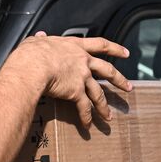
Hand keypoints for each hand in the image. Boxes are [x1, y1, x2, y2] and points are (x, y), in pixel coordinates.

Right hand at [9, 34, 132, 126]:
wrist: (32, 66)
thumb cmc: (31, 53)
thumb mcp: (36, 41)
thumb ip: (41, 39)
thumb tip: (40, 36)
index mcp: (75, 47)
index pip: (100, 44)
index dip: (115, 48)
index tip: (126, 53)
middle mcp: (83, 61)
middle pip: (107, 70)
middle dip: (119, 80)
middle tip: (128, 87)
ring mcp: (82, 77)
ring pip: (99, 93)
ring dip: (104, 106)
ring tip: (109, 117)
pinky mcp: (76, 92)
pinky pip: (84, 107)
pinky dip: (86, 117)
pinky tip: (88, 125)